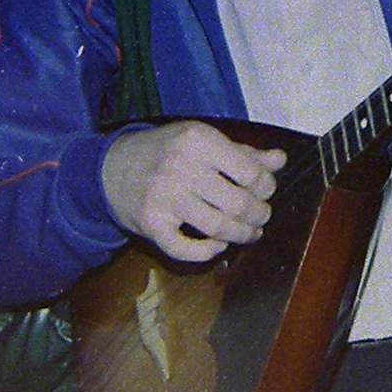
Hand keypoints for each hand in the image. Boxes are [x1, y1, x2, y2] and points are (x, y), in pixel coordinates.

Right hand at [101, 121, 285, 262]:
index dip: (265, 186)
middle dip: (258, 215)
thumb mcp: (203, 142)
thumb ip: (244, 153)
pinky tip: (218, 245)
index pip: (250, 172)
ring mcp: (163, 196)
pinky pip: (185, 249)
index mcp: (198, 140)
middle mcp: (180, 166)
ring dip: (241, 235)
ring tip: (249, 233)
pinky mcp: (150, 223)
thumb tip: (280, 160)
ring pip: (217, 227)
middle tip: (261, 217)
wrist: (111, 168)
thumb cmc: (166, 152)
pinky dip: (207, 252)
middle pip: (237, 202)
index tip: (265, 191)